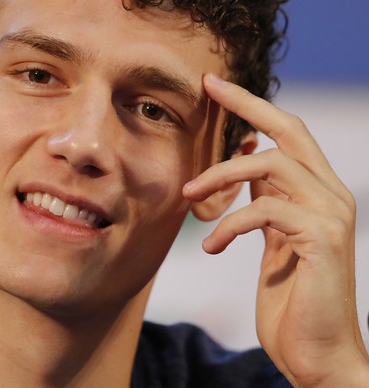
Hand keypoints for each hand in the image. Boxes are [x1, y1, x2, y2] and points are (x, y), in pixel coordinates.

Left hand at [183, 73, 368, 385]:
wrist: (317, 353)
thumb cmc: (292, 300)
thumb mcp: (274, 244)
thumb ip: (268, 207)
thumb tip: (248, 174)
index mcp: (317, 194)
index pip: (287, 134)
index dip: (252, 107)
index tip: (215, 87)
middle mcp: (330, 195)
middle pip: (290, 129)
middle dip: (246, 104)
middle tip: (207, 89)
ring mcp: (330, 215)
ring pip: (272, 165)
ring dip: (220, 175)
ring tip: (188, 195)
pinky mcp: (322, 239)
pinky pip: (265, 211)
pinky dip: (229, 225)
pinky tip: (212, 247)